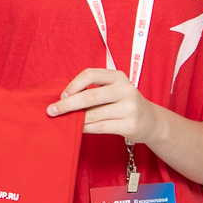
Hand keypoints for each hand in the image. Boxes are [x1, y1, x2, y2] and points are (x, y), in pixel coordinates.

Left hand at [49, 68, 167, 144]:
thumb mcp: (113, 90)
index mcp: (118, 77)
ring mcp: (130, 108)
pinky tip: (79, 128)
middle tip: (51, 111)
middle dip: (66, 105)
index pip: (90, 74)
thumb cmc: (123, 103)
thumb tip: (62, 99)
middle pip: (89, 96)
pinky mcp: (131, 125)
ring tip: (66, 120)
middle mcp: (126, 90)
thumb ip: (93, 91)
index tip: (62, 95)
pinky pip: (100, 127)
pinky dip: (85, 128)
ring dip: (76, 119)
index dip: (73, 84)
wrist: (151, 121)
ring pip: (93, 115)